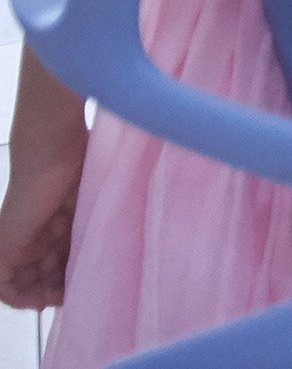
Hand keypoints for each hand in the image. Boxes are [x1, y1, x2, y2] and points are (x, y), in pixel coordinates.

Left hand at [0, 119, 83, 310]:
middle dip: (60, 289)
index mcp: (59, 223)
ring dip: (43, 295)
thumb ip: (102, 222)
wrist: (51, 147)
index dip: (72, 277)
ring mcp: (20, 240)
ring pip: (27, 280)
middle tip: (78, 296)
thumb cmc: (81, 162)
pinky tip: (38, 302)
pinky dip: (18, 296)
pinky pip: (5, 282)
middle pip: (44, 273)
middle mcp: (37, 234)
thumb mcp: (98, 200)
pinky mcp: (7, 245)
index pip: (61, 259)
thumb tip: (121, 249)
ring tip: (64, 300)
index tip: (89, 286)